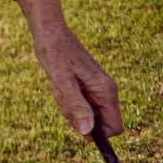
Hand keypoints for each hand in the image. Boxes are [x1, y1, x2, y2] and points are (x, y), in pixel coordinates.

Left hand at [16, 0, 122, 136]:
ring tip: (58, 82)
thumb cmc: (54, 51)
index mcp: (106, 91)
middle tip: (61, 93)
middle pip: (96, 121)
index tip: (74, 121)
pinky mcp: (86, 84)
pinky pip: (77, 101)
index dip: (96, 132)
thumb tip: (87, 132)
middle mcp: (106, 90)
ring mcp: (96, 87)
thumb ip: (76, 105)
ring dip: (67, 103)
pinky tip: (57, 80)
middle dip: (76, 115)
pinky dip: (64, 95)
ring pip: (84, 112)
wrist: (48, 30)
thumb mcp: (62, 80)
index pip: (114, 128)